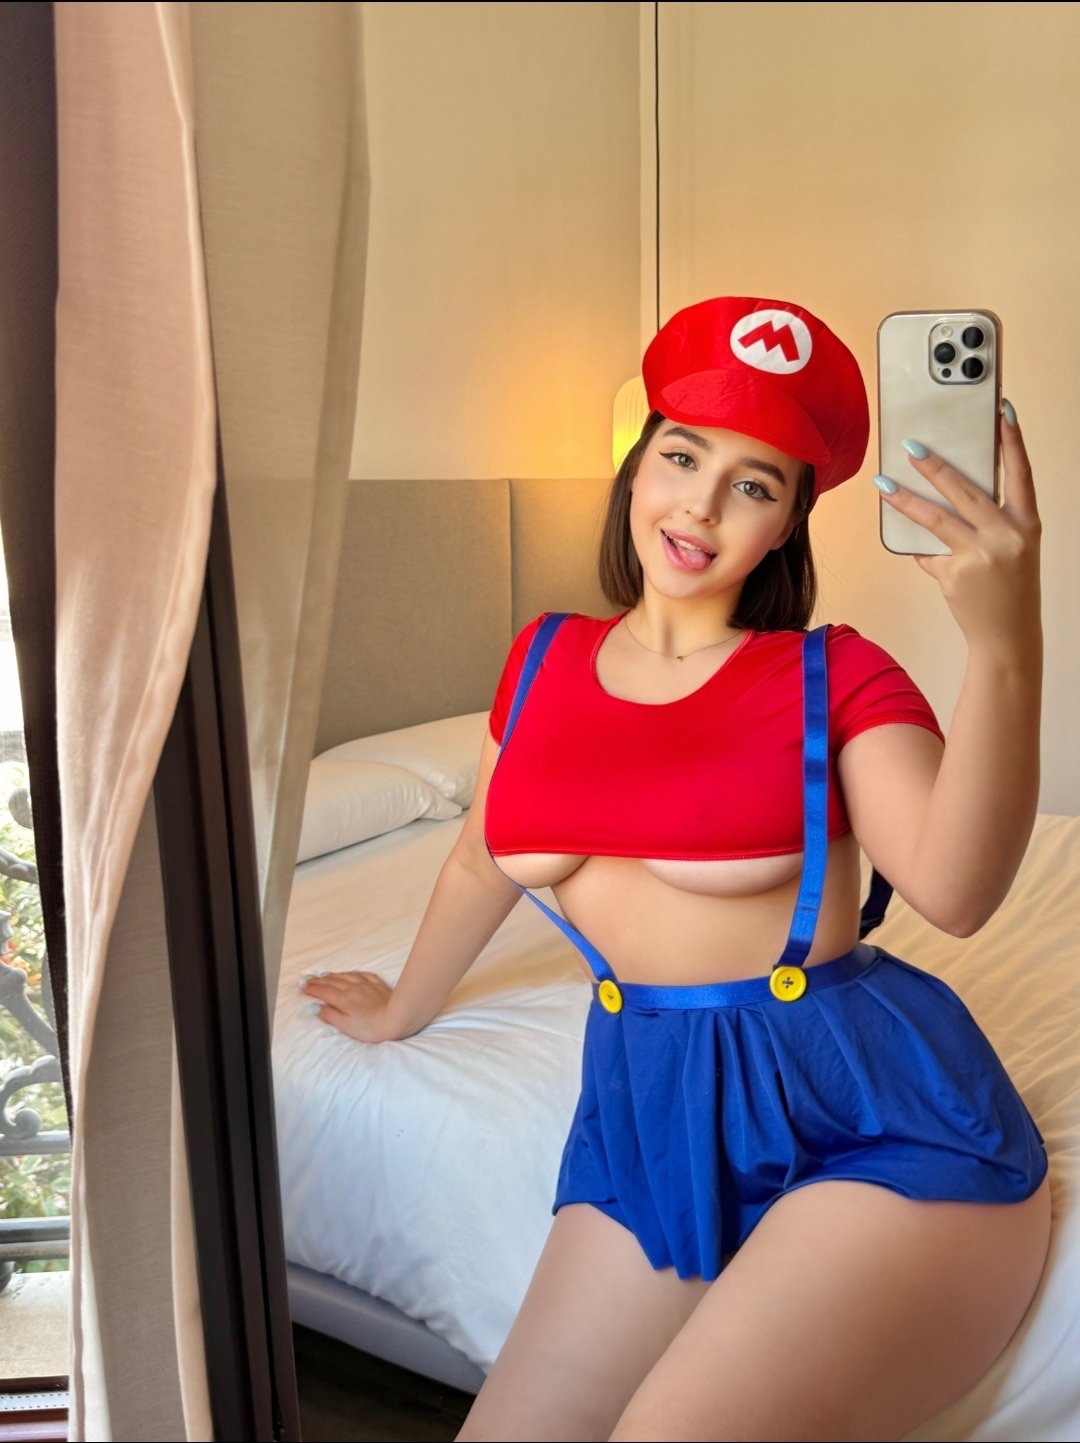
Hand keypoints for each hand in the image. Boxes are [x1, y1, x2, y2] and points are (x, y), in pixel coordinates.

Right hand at [301, 971, 396, 1042]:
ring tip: (325, 975)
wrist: (397, 1019)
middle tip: (309, 980)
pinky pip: (362, 974)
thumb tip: (316, 1007)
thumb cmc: (370, 1028)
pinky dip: (352, 973)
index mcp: (343, 999)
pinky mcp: (378, 984)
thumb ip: (330, 1015)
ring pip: (346, 976)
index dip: (313, 990)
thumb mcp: (346, 1026)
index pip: (324, 992)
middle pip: (333, 982)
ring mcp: (366, 984)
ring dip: (334, 975)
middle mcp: (353, 988)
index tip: (304, 988)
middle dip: (319, 981)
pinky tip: (351, 973)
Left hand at [875, 404, 1040, 652]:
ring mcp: (979, 556)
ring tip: (883, 484)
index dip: (1012, 440)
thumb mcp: (1012, 547)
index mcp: (1027, 523)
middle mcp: (1006, 536)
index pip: (1020, 472)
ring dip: (905, 499)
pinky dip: (918, 548)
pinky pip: (927, 552)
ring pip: (935, 519)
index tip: (1000, 410)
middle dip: (936, 466)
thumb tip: (944, 492)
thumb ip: (989, 520)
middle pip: (965, 491)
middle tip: (911, 446)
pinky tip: (907, 543)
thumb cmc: (1009, 586)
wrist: (1007, 635)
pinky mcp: (954, 574)